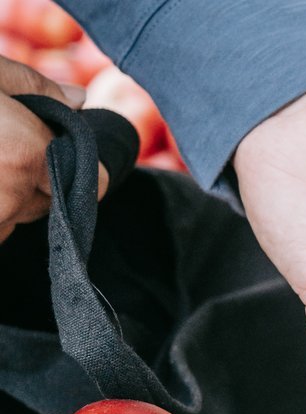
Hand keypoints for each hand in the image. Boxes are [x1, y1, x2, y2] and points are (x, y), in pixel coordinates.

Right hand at [0, 55, 105, 242]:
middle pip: (55, 200)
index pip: (92, 184)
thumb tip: (80, 98)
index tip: (71, 156)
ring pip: (23, 216)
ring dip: (15, 196)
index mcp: (26, 157)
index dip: (85, 169)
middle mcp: (12, 197)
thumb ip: (35, 87)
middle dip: (42, 178)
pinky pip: (0, 230)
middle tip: (12, 148)